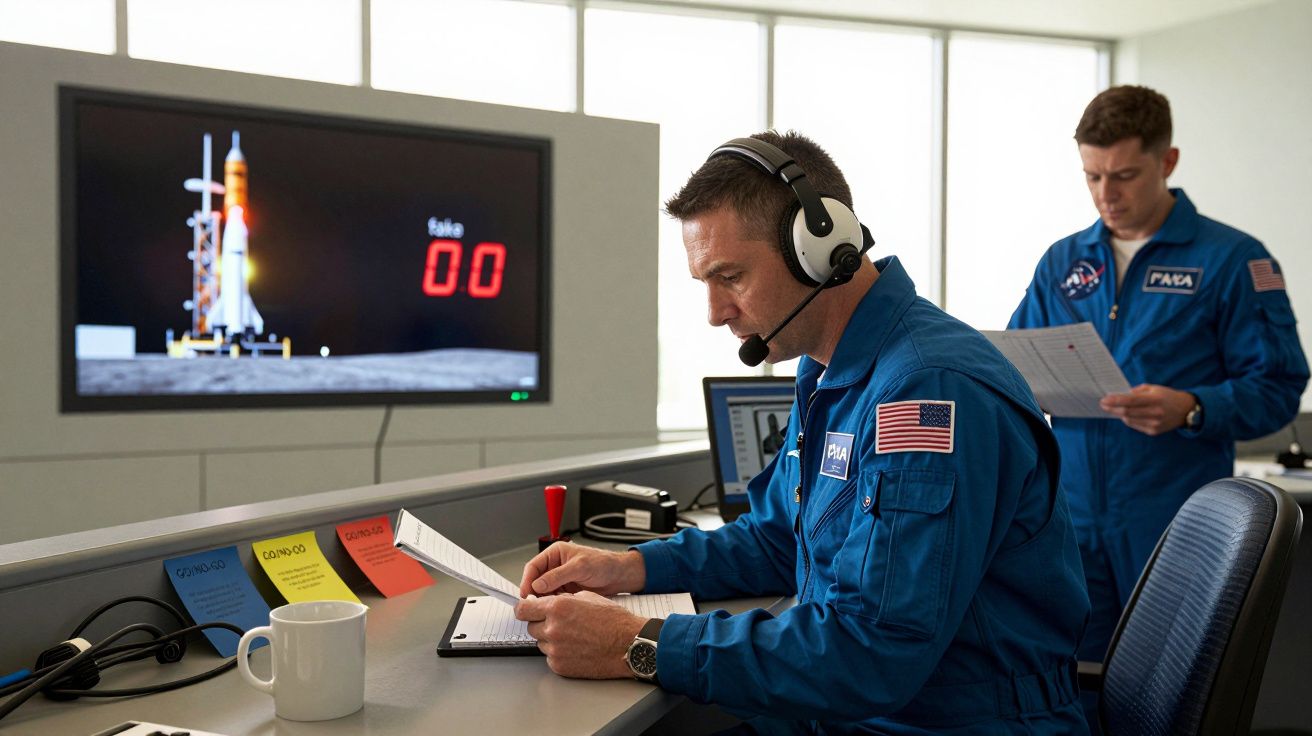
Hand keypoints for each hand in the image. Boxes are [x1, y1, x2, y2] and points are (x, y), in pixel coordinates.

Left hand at [514, 591, 645, 677]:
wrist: (629, 644)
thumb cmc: (614, 621)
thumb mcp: (587, 597)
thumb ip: (562, 599)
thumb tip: (547, 602)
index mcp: (557, 607)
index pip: (522, 609)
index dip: (523, 608)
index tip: (524, 610)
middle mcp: (553, 628)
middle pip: (531, 627)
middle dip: (541, 623)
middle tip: (559, 623)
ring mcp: (555, 649)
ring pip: (541, 642)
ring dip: (550, 639)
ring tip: (574, 636)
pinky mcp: (560, 666)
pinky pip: (550, 657)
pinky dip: (559, 653)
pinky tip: (576, 648)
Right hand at [519, 543, 645, 597]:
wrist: (619, 576)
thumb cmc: (604, 564)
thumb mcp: (580, 567)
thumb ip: (558, 576)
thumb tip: (537, 585)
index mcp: (556, 553)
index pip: (534, 566)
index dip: (527, 580)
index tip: (525, 594)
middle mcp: (555, 566)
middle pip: (536, 580)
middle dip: (533, 593)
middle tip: (532, 605)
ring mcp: (560, 579)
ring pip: (543, 591)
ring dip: (543, 600)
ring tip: (545, 608)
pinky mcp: (566, 590)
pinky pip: (553, 598)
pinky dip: (552, 604)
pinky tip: (556, 609)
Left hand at [1099, 384, 1196, 435]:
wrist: (1184, 410)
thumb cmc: (1166, 396)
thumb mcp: (1154, 388)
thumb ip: (1136, 391)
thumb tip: (1119, 395)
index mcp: (1155, 399)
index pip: (1131, 401)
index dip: (1115, 400)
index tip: (1104, 399)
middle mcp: (1155, 413)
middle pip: (1127, 412)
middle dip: (1112, 408)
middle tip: (1102, 404)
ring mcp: (1154, 424)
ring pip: (1129, 420)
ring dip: (1118, 414)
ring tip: (1113, 408)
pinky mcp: (1153, 431)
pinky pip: (1134, 425)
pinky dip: (1128, 419)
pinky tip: (1126, 414)